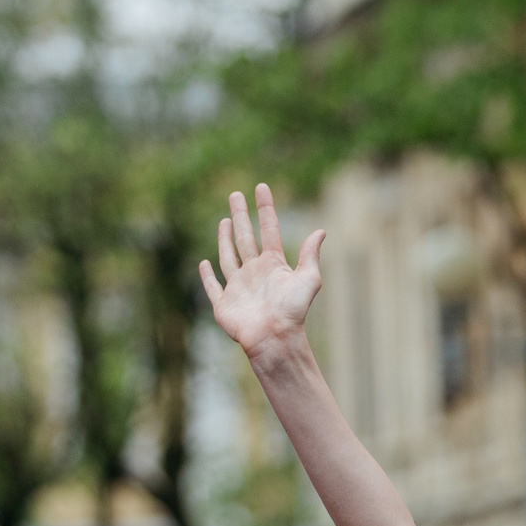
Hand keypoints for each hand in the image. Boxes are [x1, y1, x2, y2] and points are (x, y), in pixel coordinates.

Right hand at [200, 184, 325, 362]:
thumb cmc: (293, 311)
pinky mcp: (224, 303)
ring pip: (228, 257)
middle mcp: (255, 273)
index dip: (265, 209)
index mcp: (273, 265)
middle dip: (240, 216)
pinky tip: (204, 263)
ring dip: (225, 238)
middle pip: (245, 237)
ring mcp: (238, 287)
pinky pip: (213, 286)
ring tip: (225, 220)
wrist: (275, 338)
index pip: (268, 230)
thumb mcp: (308, 279)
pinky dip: (207, 276)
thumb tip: (321, 231)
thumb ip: (310, 255)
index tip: (261, 188)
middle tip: (235, 195)